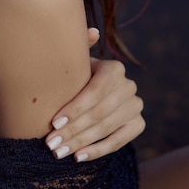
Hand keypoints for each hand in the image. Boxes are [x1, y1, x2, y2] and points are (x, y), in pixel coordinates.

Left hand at [45, 28, 144, 160]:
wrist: (91, 88)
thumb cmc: (76, 73)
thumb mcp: (75, 60)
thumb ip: (79, 45)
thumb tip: (93, 32)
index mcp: (114, 68)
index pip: (94, 92)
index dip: (75, 109)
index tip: (53, 122)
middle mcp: (129, 86)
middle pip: (99, 113)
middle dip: (72, 130)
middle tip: (51, 143)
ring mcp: (136, 106)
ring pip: (106, 128)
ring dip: (80, 142)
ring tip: (59, 152)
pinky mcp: (138, 124)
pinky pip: (118, 141)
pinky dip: (97, 150)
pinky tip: (78, 157)